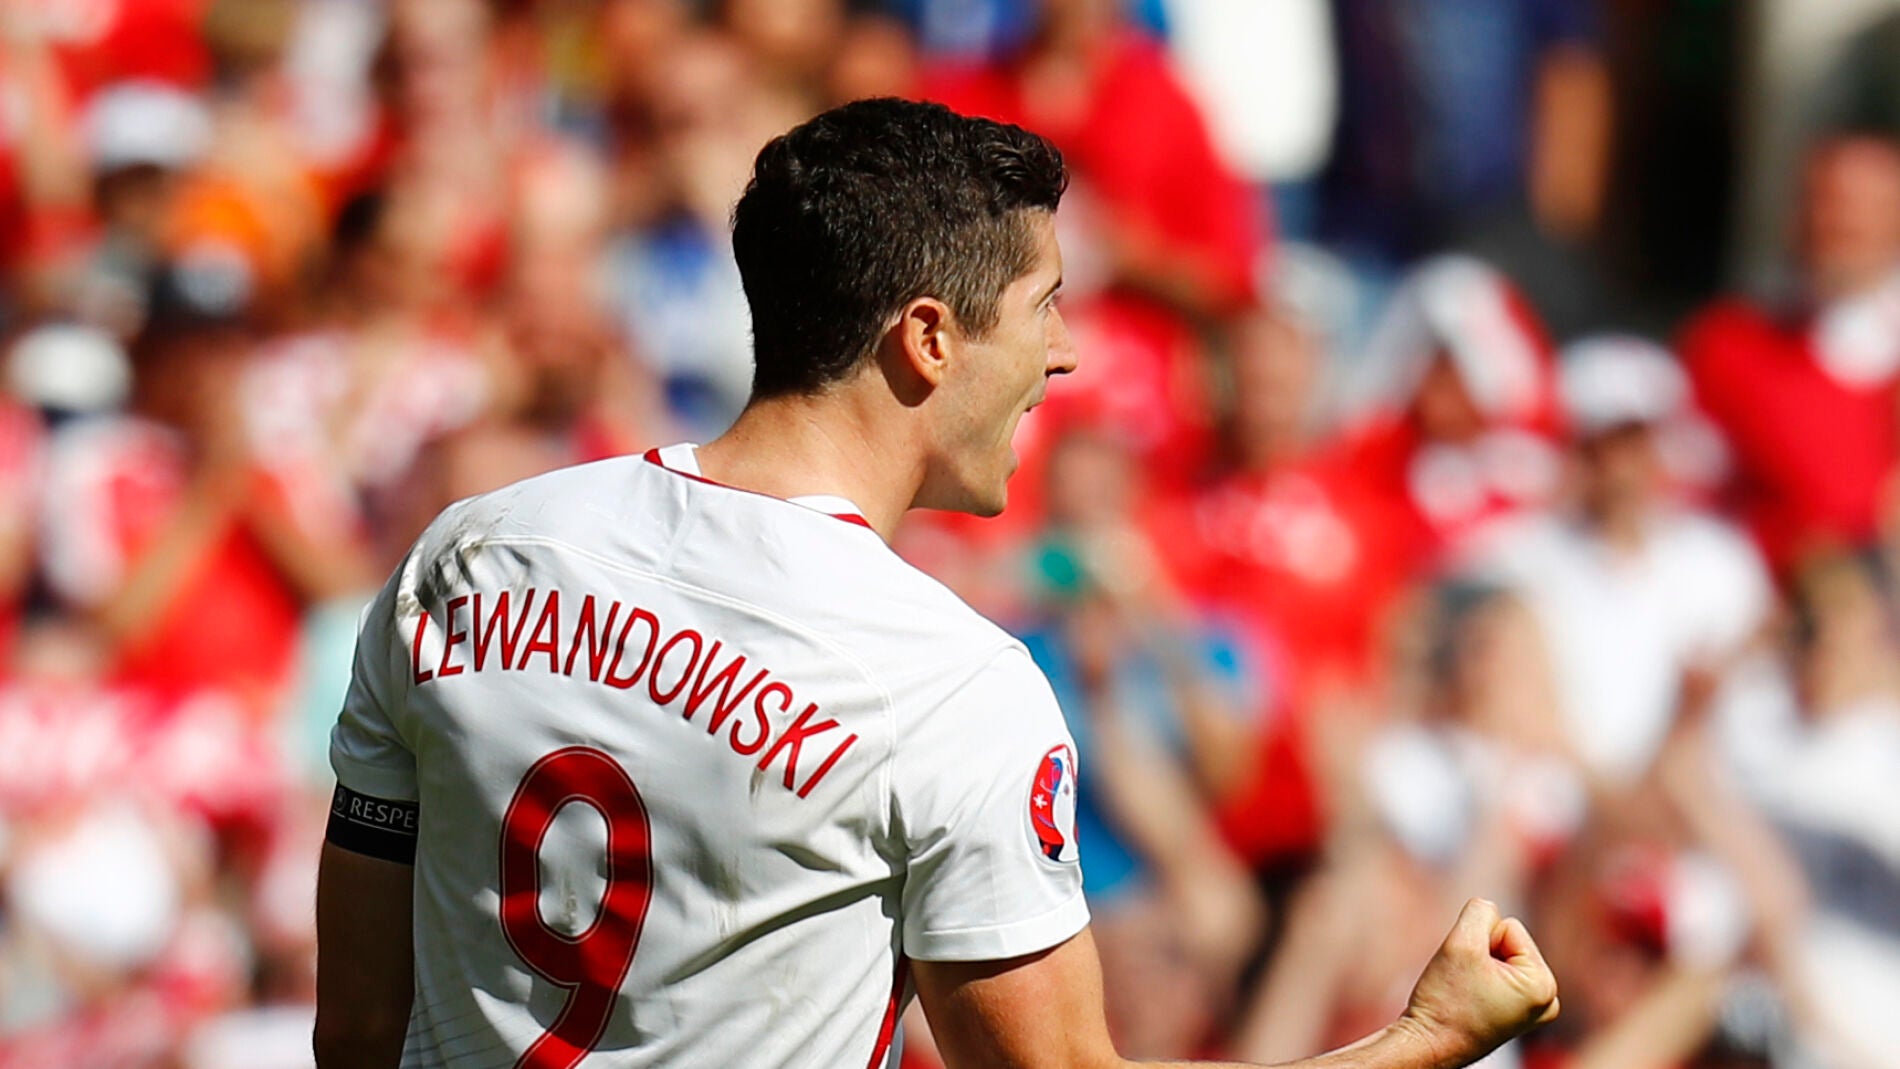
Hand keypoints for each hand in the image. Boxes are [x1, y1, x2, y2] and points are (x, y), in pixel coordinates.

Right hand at [1396, 898, 1559, 1067]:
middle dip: (1482, 953)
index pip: (1509, 926)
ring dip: (1479, 965)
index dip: (1479, 942)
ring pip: (1502, 955)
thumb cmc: (1445, 1001)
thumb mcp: (1461, 943)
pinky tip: (1471, 999)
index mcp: (1543, 985)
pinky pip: (1499, 973)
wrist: (1428, 1045)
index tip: (1468, 974)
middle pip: (1509, 941)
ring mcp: (1534, 1009)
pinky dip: (1481, 978)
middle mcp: (1547, 999)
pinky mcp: (1519, 1013)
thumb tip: (1488, 906)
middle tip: (1465, 984)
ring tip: (1467, 992)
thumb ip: (1480, 911)